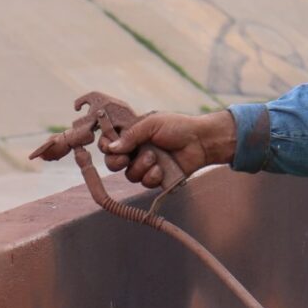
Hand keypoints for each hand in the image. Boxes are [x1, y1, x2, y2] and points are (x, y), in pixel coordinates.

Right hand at [101, 110, 235, 188]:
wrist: (201, 142)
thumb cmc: (178, 127)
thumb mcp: (152, 124)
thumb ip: (131, 135)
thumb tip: (111, 147)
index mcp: (132, 135)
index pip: (109, 143)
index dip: (106, 147)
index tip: (109, 147)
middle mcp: (136, 151)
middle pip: (113, 163)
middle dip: (117, 162)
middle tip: (126, 158)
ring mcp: (146, 166)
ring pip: (129, 175)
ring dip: (140, 167)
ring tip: (154, 158)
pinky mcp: (156, 178)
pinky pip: (145, 183)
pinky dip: (152, 176)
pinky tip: (162, 169)